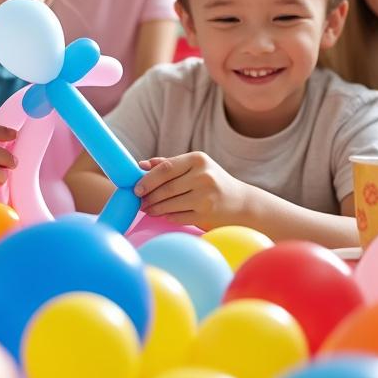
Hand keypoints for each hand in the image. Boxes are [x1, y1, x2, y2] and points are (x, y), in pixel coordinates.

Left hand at [134, 152, 252, 228]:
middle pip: (166, 188)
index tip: (136, 188)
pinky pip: (178, 217)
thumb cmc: (213, 182)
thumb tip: (141, 165)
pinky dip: (166, 216)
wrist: (241, 203)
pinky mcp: (206, 214)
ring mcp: (205, 197)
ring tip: (147, 209)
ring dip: (154, 208)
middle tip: (139, 201)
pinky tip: (161, 214)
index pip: (166, 168)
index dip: (148, 179)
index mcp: (198, 160)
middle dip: (149, 196)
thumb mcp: (196, 167)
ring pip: (170, 204)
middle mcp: (203, 177)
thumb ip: (170, 164)